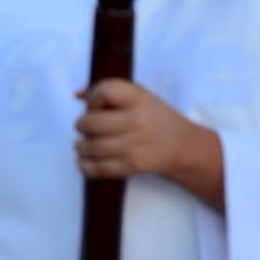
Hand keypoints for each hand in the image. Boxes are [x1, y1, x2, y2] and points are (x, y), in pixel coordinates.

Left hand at [74, 79, 221, 208]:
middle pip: (94, 123)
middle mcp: (137, 121)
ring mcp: (135, 146)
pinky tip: (83, 161)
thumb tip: (77, 95)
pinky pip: (101, 168)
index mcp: (138, 99)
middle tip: (83, 127)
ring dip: (80, 146)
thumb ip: (108, 91)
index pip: (105, 91)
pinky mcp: (133, 166)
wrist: (182, 146)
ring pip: (94, 147)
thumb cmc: (154, 116)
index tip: (93, 105)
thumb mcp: (139, 95)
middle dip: (81, 125)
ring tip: (81, 144)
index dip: (92, 97)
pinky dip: (85, 166)